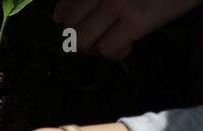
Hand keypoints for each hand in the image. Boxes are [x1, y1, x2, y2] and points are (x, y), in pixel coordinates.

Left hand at [53, 0, 202, 59]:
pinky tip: (128, 47)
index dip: (66, 18)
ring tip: (112, 42)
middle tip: (98, 37)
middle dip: (80, 37)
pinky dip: (114, 54)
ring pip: (83, 40)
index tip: (72, 23)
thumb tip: (77, 15)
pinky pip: (108, 49)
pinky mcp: (136, 18)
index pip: (66, 5)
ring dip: (95, 48)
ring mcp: (117, 2)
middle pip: (70, 26)